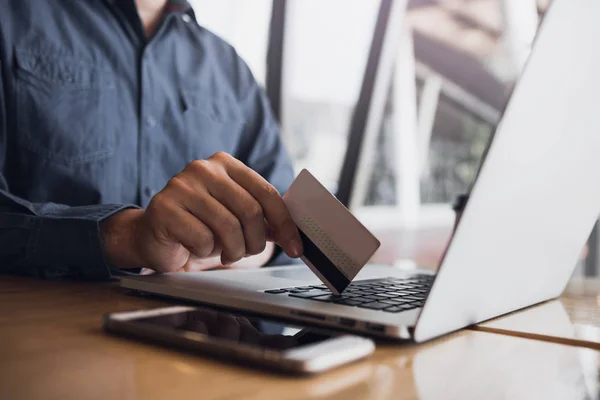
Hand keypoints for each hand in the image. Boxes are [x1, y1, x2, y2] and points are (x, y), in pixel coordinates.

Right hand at [101, 152, 302, 271]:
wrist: (153, 235)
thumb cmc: (197, 225)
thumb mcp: (234, 217)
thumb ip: (261, 218)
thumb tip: (293, 232)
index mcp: (225, 164)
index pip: (266, 192)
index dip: (285, 223)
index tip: (295, 247)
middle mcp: (204, 168)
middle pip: (250, 211)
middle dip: (255, 242)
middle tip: (248, 253)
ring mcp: (181, 185)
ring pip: (228, 227)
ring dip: (233, 251)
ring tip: (225, 253)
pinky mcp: (165, 207)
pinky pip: (202, 239)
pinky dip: (206, 251)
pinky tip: (195, 246)